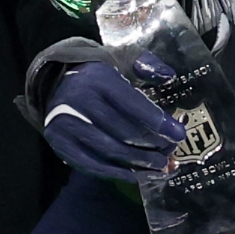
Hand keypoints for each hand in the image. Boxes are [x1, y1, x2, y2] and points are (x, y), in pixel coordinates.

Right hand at [41, 57, 184, 182]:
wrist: (55, 84)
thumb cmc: (98, 75)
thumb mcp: (122, 59)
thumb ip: (147, 65)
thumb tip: (169, 75)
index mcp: (99, 79)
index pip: (134, 106)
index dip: (160, 123)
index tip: (179, 134)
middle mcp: (79, 102)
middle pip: (125, 133)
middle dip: (153, 146)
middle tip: (171, 152)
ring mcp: (66, 125)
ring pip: (111, 152)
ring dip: (139, 163)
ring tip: (160, 166)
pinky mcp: (60, 144)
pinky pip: (93, 165)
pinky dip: (117, 173)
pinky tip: (136, 175)